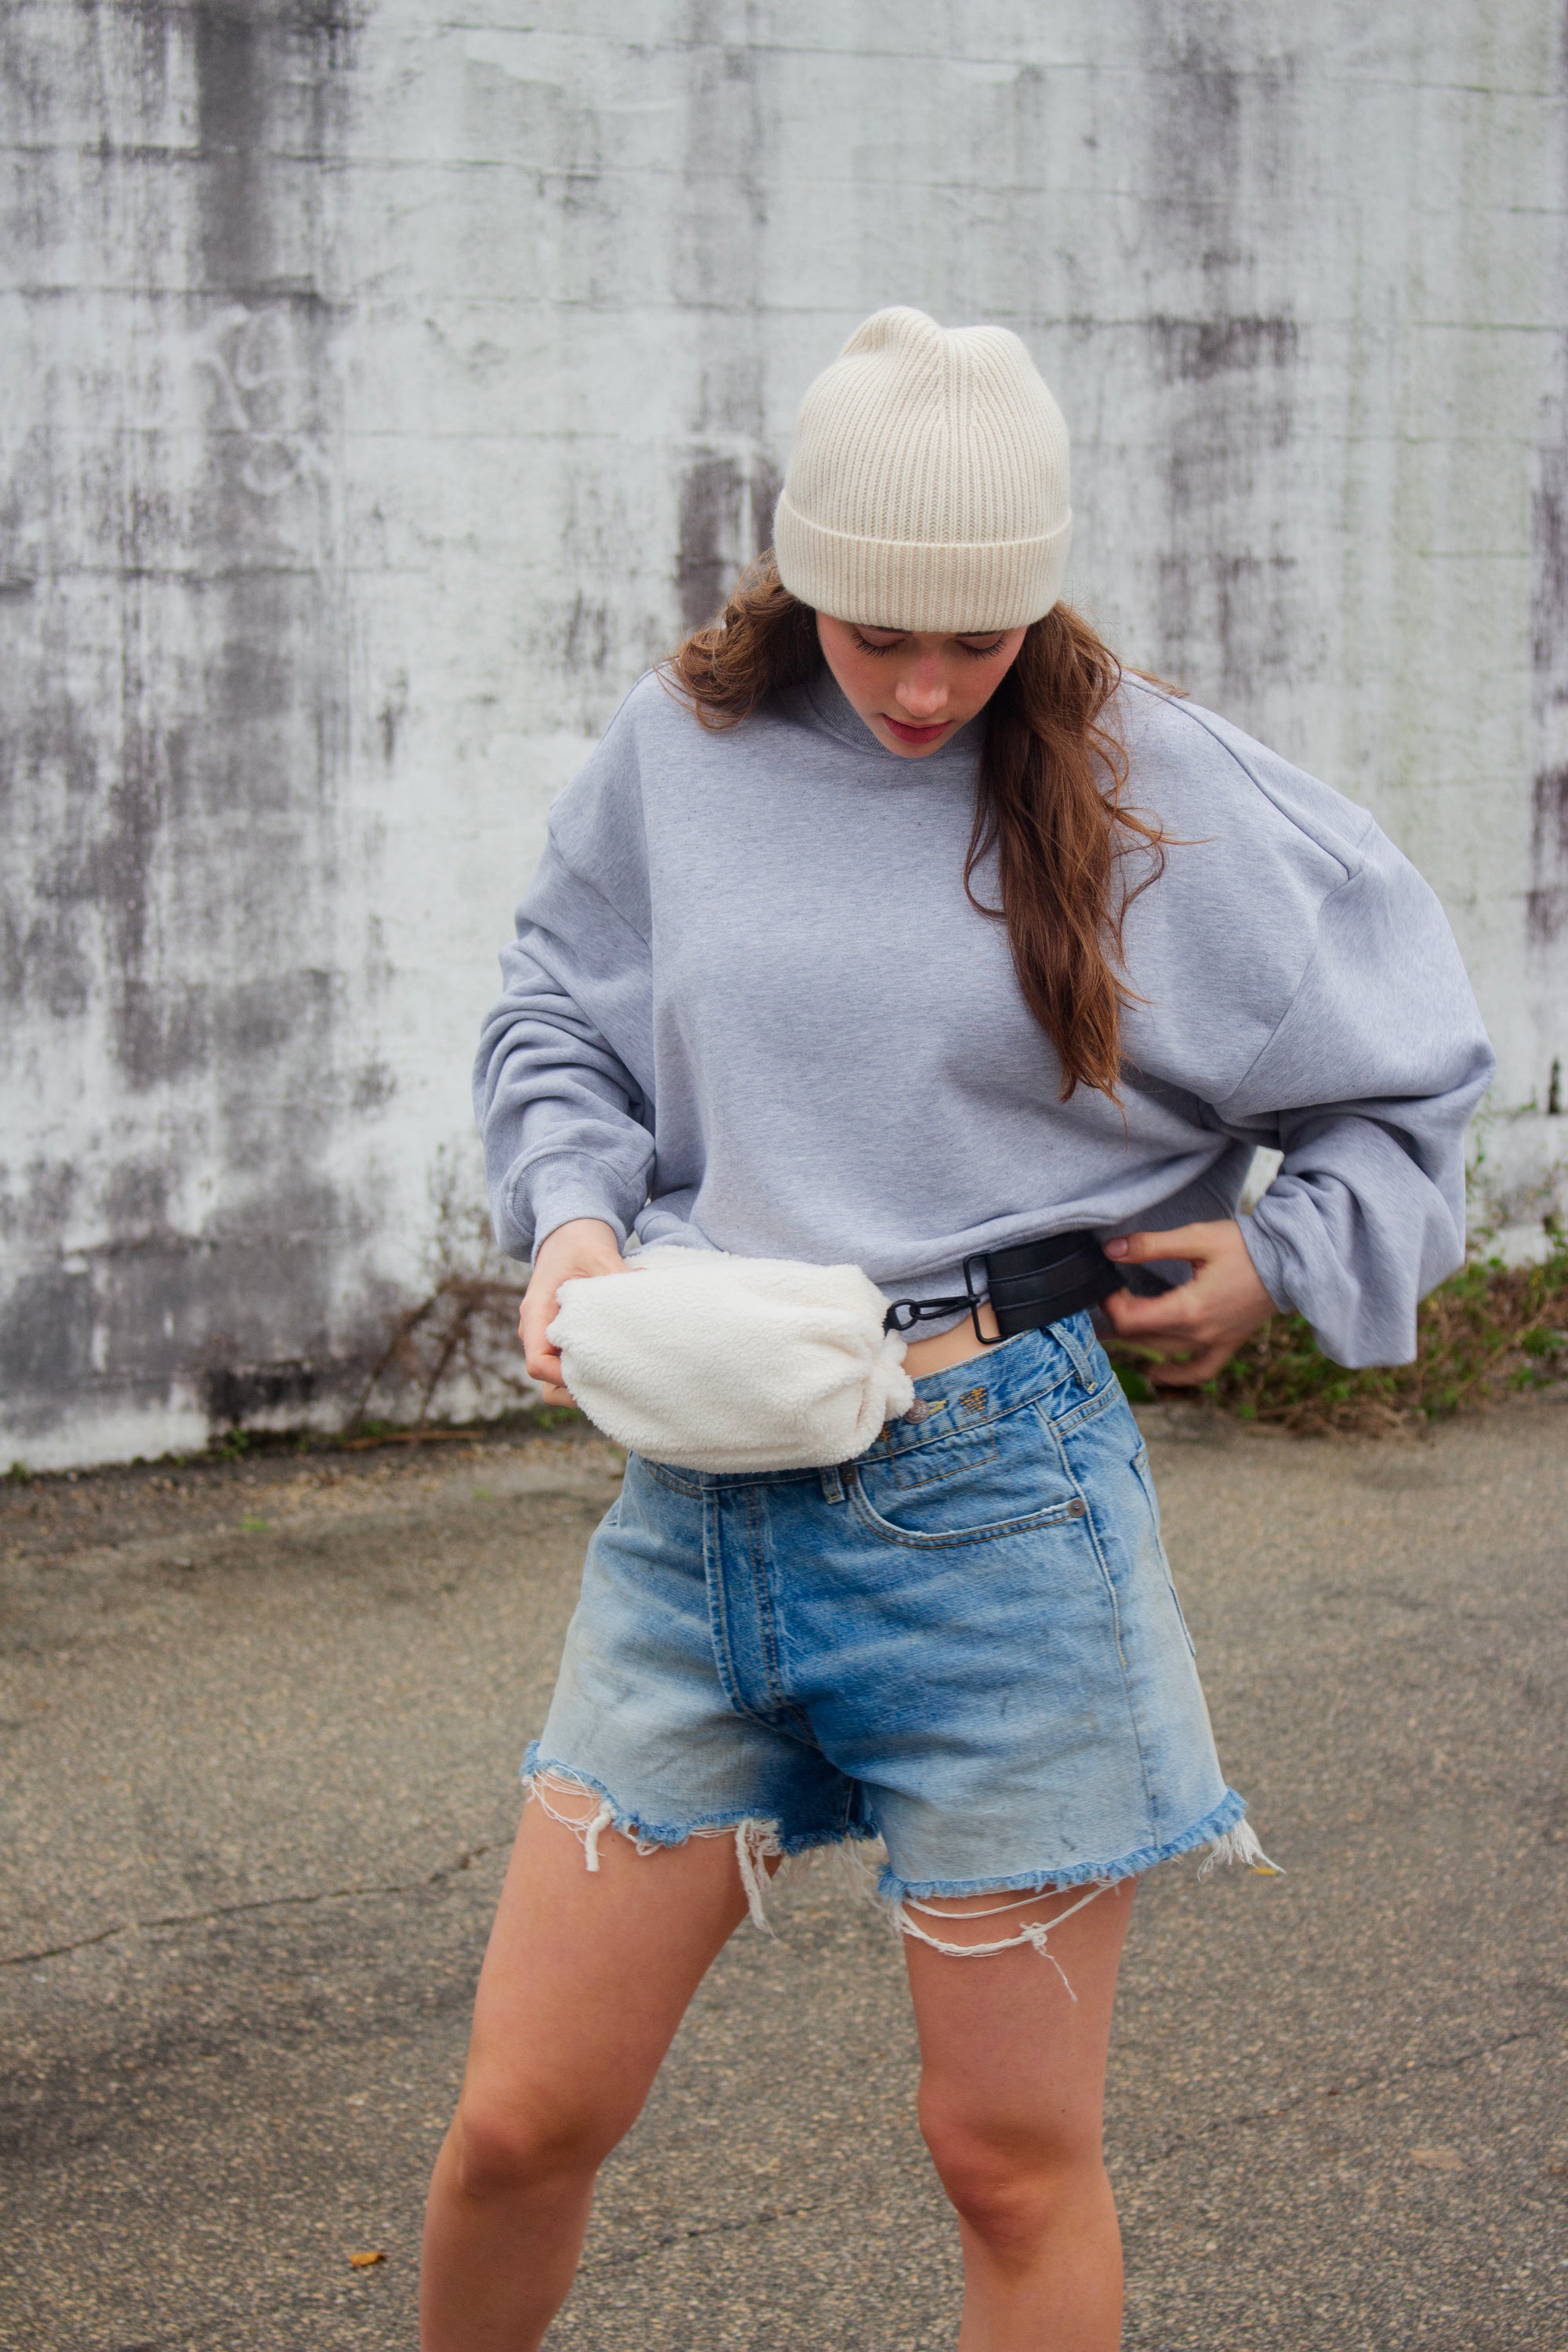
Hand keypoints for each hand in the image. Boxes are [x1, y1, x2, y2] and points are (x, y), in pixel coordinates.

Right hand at [519, 1219, 626, 1402]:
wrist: (570, 1233)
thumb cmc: (579, 1242)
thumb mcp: (599, 1253)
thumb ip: (615, 1276)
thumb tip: (641, 1290)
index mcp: (537, 1313)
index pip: (537, 1362)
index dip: (563, 1377)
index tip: (598, 1373)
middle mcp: (537, 1330)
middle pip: (548, 1381)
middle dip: (579, 1387)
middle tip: (618, 1381)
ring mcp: (549, 1337)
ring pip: (559, 1380)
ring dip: (587, 1382)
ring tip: (622, 1374)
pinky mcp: (564, 1339)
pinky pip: (572, 1366)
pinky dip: (593, 1371)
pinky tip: (622, 1362)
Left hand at [1099, 1219, 1275, 1387]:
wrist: (1292, 1259)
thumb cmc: (1245, 1246)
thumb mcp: (1195, 1238)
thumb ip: (1149, 1246)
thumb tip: (1111, 1250)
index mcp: (1189, 1309)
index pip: (1131, 1320)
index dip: (1110, 1303)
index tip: (1106, 1283)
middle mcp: (1200, 1334)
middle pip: (1142, 1337)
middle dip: (1118, 1318)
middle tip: (1107, 1296)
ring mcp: (1215, 1342)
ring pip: (1163, 1352)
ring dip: (1137, 1341)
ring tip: (1116, 1326)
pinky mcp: (1228, 1342)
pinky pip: (1200, 1369)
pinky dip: (1176, 1375)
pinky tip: (1156, 1373)